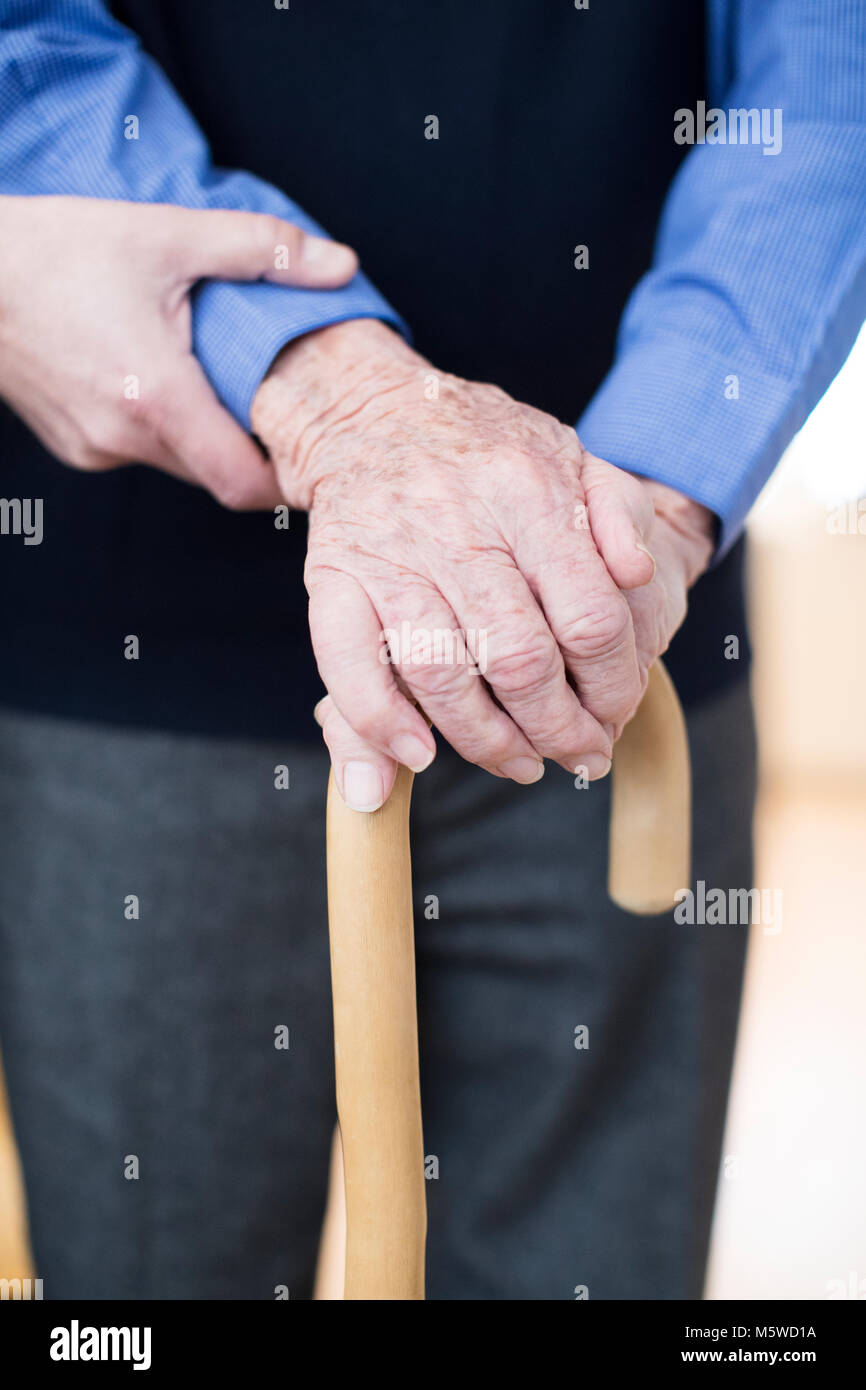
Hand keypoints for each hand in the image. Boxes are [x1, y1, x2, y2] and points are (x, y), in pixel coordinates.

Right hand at [0, 195, 357, 506]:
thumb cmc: (55, 251)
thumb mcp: (167, 234)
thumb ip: (262, 250)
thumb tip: (340, 265)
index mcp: (156, 397)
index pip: (245, 484)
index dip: (288, 478)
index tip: (312, 448)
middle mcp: (124, 439)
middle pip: (218, 473)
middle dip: (251, 442)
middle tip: (274, 395)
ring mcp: (95, 449)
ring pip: (181, 463)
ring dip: (205, 430)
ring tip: (212, 372)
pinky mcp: (75, 447)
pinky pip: (141, 451)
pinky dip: (164, 425)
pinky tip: (157, 372)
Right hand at [253, 319, 713, 807]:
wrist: (372, 411)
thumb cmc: (486, 449)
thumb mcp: (573, 455)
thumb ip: (620, 514)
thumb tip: (641, 575)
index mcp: (531, 495)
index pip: (591, 618)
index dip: (613, 686)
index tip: (616, 715)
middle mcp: (459, 526)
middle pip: (520, 661)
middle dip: (559, 729)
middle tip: (579, 757)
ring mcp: (390, 556)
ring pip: (441, 675)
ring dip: (486, 742)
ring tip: (520, 762)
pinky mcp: (334, 579)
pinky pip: (349, 665)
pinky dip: (382, 721)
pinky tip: (419, 754)